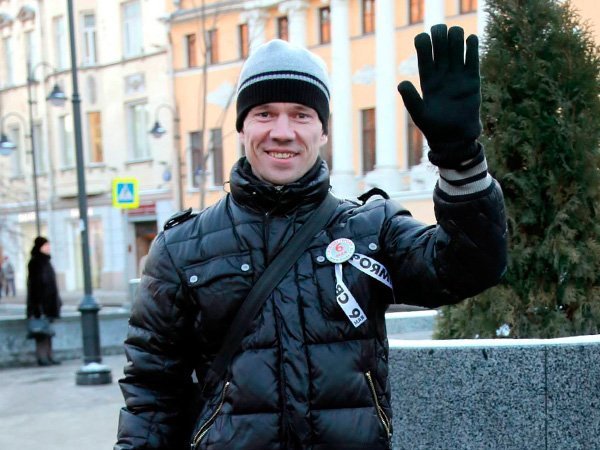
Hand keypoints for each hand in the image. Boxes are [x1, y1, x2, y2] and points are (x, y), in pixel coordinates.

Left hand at [398, 24, 481, 168]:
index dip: (423, 44)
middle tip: (441, 31)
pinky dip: (472, 48)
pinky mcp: (472, 81)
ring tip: (455, 34)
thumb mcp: (419, 115)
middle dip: (440, 36)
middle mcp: (442, 76)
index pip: (424, 56)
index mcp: (427, 81)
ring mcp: (457, 77)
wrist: (455, 140)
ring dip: (456, 38)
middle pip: (440, 48)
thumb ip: (411, 99)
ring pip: (456, 50)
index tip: (422, 38)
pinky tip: (470, 39)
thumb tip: (401, 83)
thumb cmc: (434, 129)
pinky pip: (472, 60)